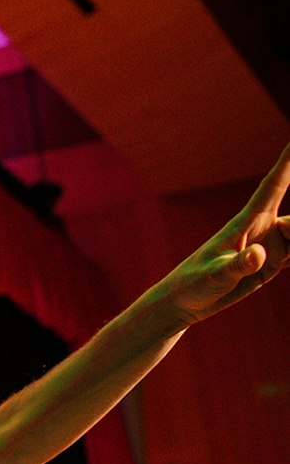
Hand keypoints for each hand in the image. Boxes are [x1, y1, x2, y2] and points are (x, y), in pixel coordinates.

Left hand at [151, 141, 289, 328]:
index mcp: (246, 222)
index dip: (288, 161)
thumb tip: (260, 254)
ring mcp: (270, 246)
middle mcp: (262, 229)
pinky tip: (289, 258)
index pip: (274, 186)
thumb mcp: (214, 276)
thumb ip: (237, 265)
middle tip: (260, 255)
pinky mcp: (273, 263)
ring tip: (277, 261)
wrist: (184, 302)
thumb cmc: (192, 284)